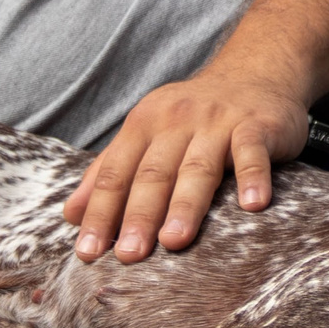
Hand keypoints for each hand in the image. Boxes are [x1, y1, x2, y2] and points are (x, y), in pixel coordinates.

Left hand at [63, 67, 309, 262]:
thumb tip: (71, 215)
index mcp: (144, 124)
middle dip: (138, 215)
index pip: (115, 173)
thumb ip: (110, 171)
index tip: (88, 252)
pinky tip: (252, 206)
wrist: (256, 71)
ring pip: (198, 167)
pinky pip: (252, 152)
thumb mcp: (148, 133)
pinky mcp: (257, 125)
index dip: (100, 212)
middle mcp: (177, 120)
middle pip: (154, 173)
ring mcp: (218, 121)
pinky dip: (252, 177)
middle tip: (128, 256)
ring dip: (185, 205)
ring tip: (174, 241)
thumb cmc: (195, 116)